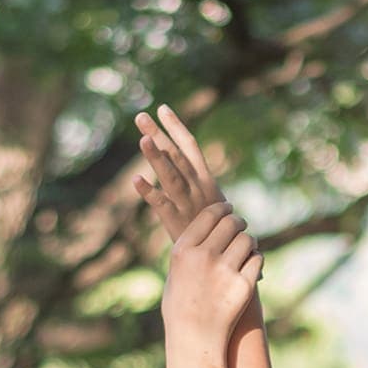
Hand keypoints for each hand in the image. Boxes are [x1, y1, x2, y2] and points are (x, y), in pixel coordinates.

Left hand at [131, 103, 227, 241]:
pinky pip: (162, 205)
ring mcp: (188, 204)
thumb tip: (185, 168)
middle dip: (159, 134)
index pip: (191, 147)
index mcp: (207, 180)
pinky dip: (149, 193)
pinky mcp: (178, 223)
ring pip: (171, 176)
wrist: (231, 259)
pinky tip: (136, 180)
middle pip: (176, 156)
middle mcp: (198, 188)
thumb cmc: (221, 231)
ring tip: (142, 139)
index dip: (176, 127)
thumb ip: (199, 185)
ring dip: (157, 157)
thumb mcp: (215, 203)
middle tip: (140, 116)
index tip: (162, 108)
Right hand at [161, 197, 261, 350]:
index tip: (228, 208)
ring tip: (247, 245)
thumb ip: (190, 249)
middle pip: (231, 223)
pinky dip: (256, 259)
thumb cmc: (181, 306)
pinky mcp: (244, 286)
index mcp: (183, 250)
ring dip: (249, 240)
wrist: (195, 337)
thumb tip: (206, 229)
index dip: (222, 208)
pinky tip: (252, 262)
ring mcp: (225, 271)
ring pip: (247, 240)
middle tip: (241, 225)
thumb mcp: (176, 272)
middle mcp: (204, 257)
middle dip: (238, 222)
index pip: (208, 216)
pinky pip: (257, 260)